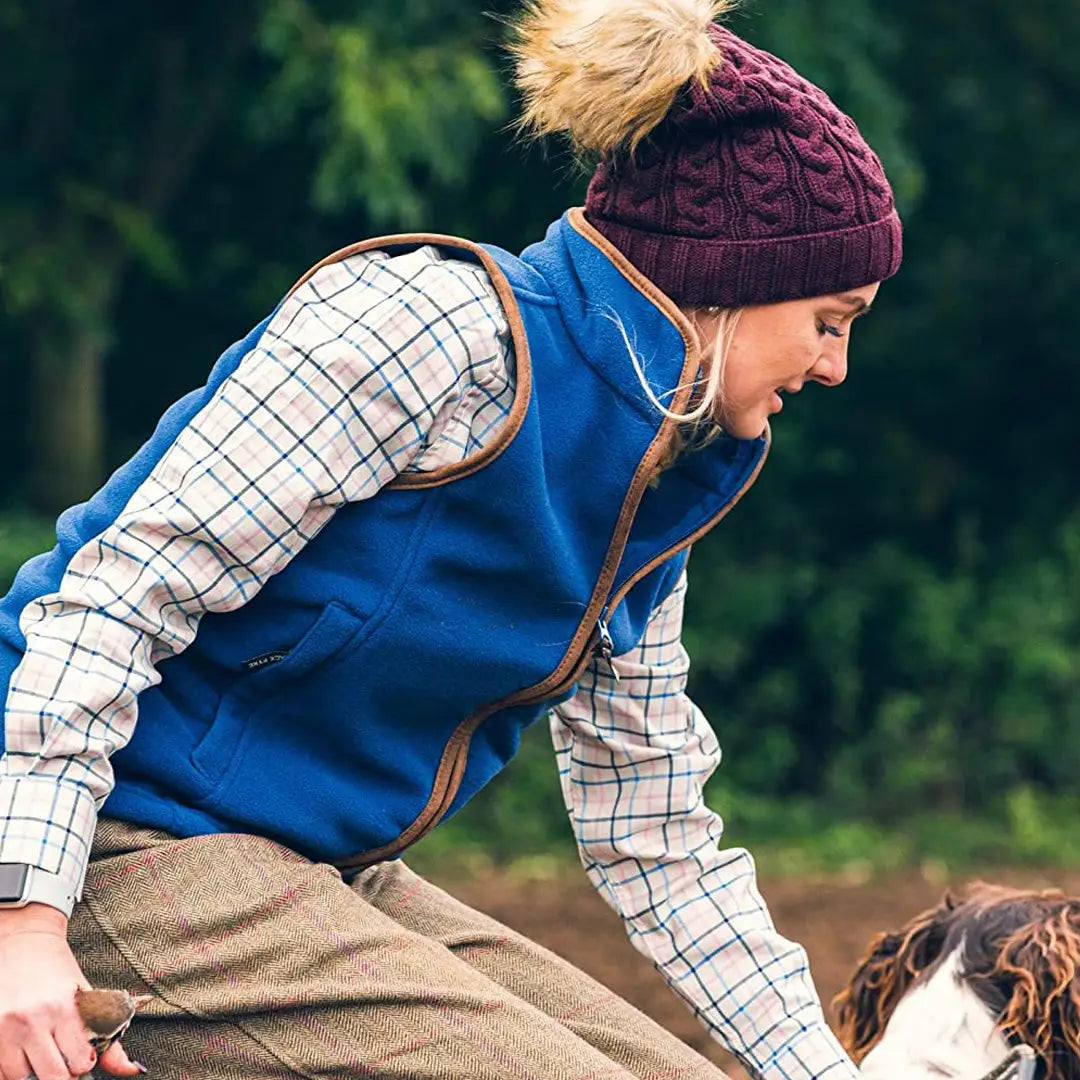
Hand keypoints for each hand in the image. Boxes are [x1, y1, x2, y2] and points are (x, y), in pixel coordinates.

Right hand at [0, 905, 143, 1078]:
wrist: (26, 942)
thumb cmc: (60, 972)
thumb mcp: (89, 997)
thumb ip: (110, 1038)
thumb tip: (134, 1070)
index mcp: (67, 1008)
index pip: (80, 1063)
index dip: (83, 1063)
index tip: (82, 1054)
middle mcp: (35, 1019)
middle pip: (52, 1077)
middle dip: (61, 1073)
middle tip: (62, 1058)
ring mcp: (8, 1028)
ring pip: (20, 1077)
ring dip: (33, 1071)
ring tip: (40, 1050)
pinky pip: (0, 1070)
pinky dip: (12, 1068)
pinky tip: (22, 1051)